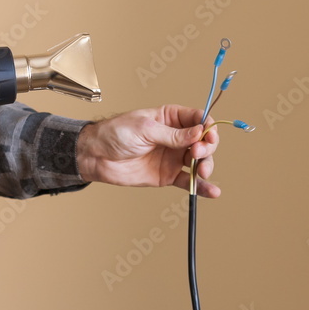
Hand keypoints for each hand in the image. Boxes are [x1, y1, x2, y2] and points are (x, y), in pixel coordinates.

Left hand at [76, 105, 220, 197]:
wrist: (96, 156)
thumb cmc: (116, 133)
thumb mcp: (144, 129)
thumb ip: (172, 135)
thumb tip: (198, 133)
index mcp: (170, 118)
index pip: (198, 119)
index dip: (208, 127)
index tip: (208, 136)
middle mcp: (175, 137)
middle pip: (203, 141)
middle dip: (206, 147)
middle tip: (196, 153)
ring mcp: (173, 157)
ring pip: (199, 161)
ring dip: (206, 166)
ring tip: (201, 171)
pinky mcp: (168, 176)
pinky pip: (188, 181)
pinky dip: (201, 187)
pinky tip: (212, 191)